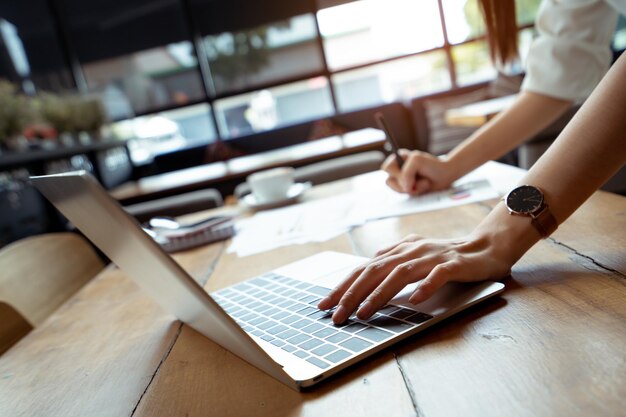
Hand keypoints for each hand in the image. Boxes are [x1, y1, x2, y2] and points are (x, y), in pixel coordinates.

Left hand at [317, 231, 514, 323]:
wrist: (486, 247)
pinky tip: (414, 301)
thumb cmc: (447, 256)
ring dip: (379, 294)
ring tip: (364, 313)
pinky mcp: (454, 264)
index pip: (364, 268)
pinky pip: (437, 276)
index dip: (343, 286)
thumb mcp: (415, 255)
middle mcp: (411, 250)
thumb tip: (369, 264)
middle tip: (337, 314)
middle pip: (375, 270)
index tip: (325, 304)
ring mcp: (432, 256)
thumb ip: (393, 259)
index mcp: (399, 250)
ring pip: (400, 274)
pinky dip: (425, 287)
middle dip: (352, 293)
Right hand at [383, 149, 456, 194]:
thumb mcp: (416, 162)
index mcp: (398, 159)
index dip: (395, 172)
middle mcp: (399, 170)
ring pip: (398, 189)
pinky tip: (424, 185)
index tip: (405, 171)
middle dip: (405, 181)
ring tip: (424, 181)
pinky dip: (417, 191)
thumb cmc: (432, 165)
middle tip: (416, 178)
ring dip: (413, 186)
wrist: (446, 175)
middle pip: (389, 181)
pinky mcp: (409, 190)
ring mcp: (404, 181)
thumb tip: (405, 188)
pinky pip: (407, 194)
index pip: (386, 168)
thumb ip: (406, 173)